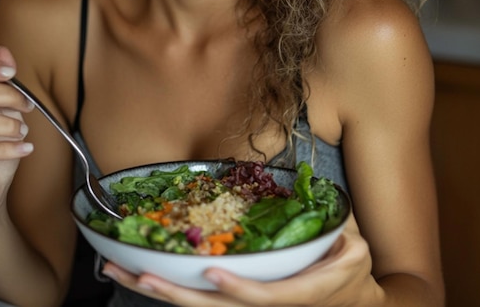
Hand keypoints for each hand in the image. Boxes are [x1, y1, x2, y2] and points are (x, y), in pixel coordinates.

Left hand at [102, 215, 382, 306]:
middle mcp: (271, 306)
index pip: (266, 297)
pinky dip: (171, 288)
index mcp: (302, 293)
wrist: (357, 301)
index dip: (238, 288)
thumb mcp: (349, 239)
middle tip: (141, 274)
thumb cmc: (352, 267)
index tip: (211, 271)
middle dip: (178, 295)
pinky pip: (202, 300)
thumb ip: (325, 217)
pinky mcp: (238, 303)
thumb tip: (300, 184)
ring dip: (162, 291)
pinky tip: (141, 273)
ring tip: (123, 270)